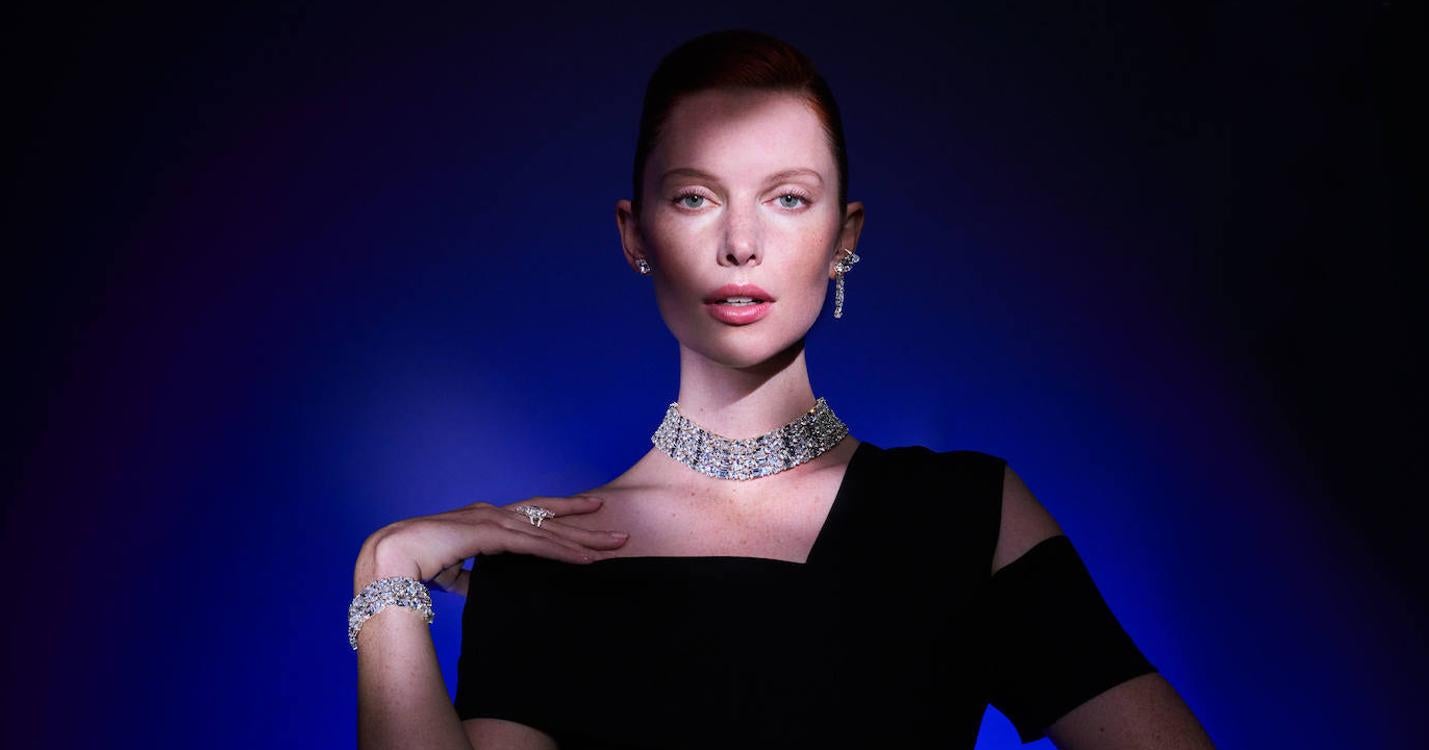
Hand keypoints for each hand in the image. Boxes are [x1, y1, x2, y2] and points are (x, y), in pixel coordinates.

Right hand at [353, 495, 628, 597]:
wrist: (388, 557)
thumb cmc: (413, 563)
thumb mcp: (451, 571)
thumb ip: (469, 576)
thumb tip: (479, 588)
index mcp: (485, 519)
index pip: (533, 514)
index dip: (563, 514)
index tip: (591, 514)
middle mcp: (493, 513)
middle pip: (550, 518)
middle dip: (587, 525)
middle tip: (620, 532)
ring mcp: (493, 520)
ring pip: (550, 530)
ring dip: (585, 539)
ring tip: (617, 545)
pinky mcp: (491, 534)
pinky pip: (537, 545)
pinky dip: (564, 552)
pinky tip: (587, 558)